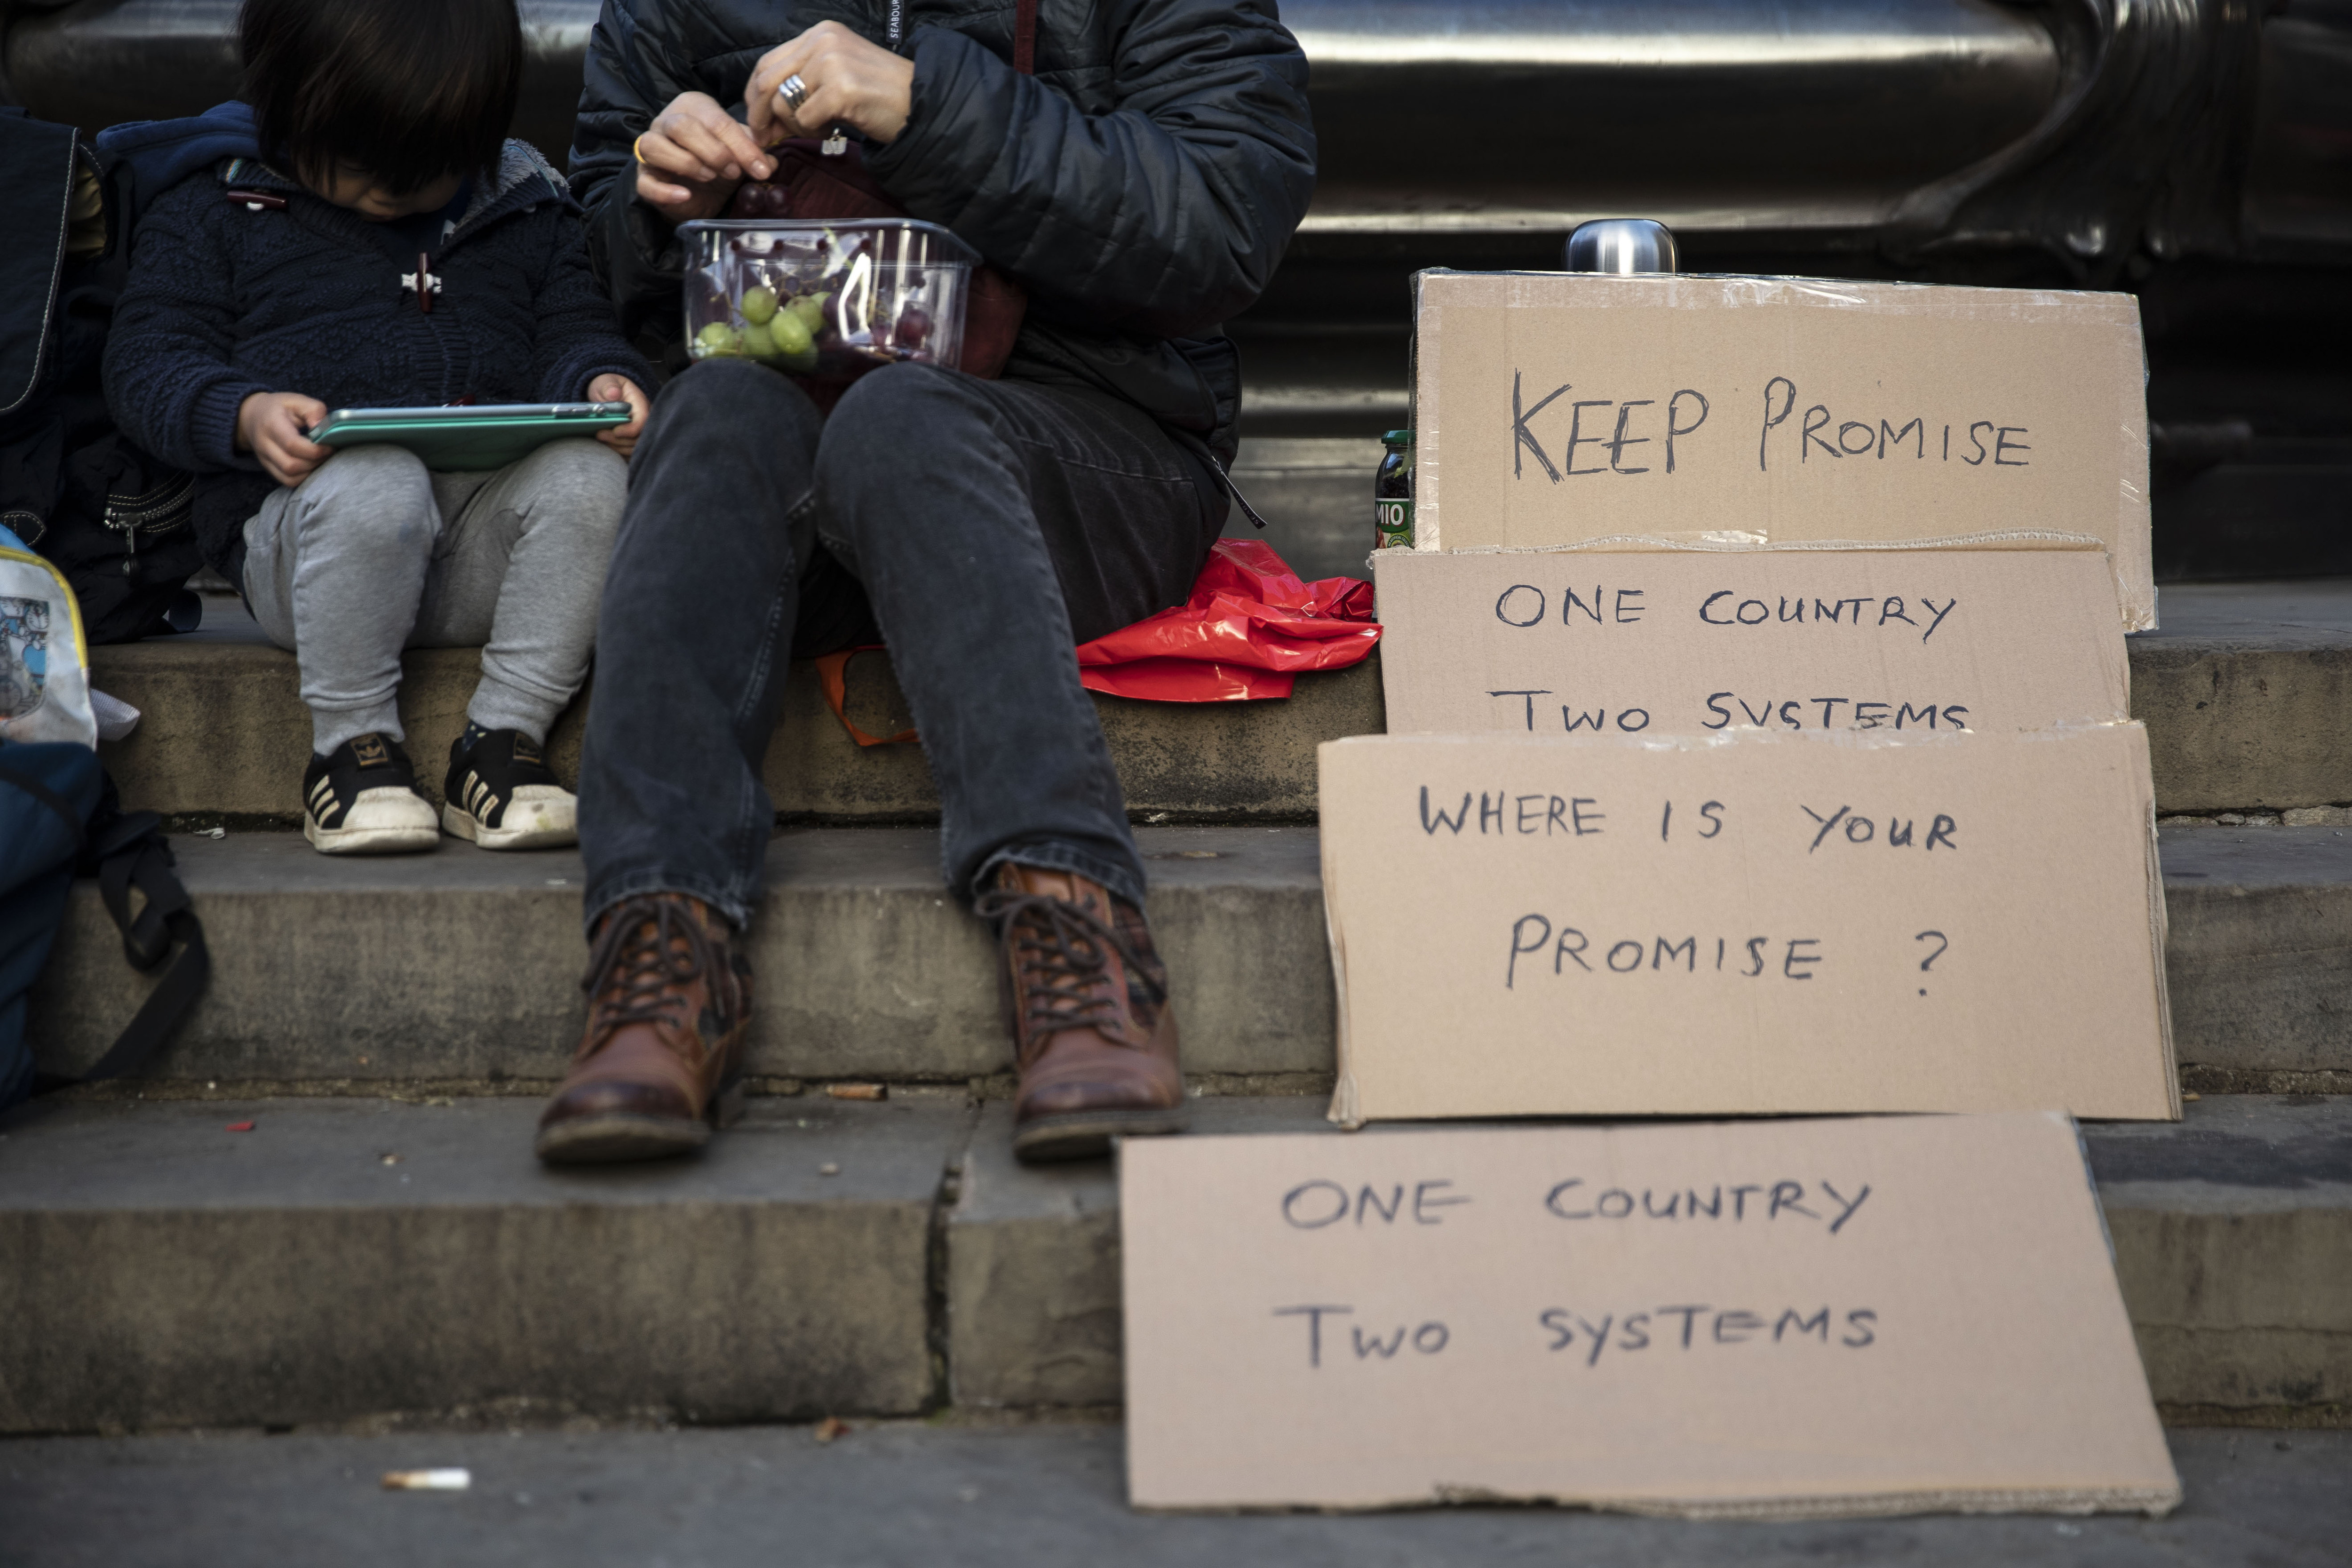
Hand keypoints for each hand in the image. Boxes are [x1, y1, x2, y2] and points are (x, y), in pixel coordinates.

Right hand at [236, 391, 330, 487]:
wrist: (253, 416)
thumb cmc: (279, 408)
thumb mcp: (297, 400)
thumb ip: (313, 410)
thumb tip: (325, 429)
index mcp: (271, 424)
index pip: (292, 444)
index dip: (315, 449)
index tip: (330, 445)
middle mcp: (264, 444)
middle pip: (291, 465)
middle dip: (315, 462)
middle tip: (328, 452)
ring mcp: (264, 459)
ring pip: (290, 477)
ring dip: (311, 471)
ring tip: (321, 458)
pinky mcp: (268, 468)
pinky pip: (288, 481)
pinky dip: (304, 478)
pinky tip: (312, 465)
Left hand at [589, 374, 649, 457]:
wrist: (606, 393)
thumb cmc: (607, 387)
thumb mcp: (606, 382)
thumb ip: (610, 387)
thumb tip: (614, 393)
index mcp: (641, 404)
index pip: (643, 421)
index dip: (631, 430)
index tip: (615, 431)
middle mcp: (645, 420)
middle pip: (640, 438)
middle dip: (620, 440)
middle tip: (600, 435)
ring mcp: (640, 431)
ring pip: (635, 448)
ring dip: (617, 447)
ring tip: (600, 439)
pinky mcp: (633, 440)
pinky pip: (630, 453)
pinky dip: (619, 452)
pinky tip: (606, 446)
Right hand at [634, 91, 775, 221]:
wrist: (699, 192)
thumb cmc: (718, 162)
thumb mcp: (739, 153)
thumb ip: (754, 152)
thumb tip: (771, 162)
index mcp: (692, 107)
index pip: (715, 120)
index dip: (741, 145)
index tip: (761, 169)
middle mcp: (666, 122)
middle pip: (681, 126)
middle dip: (713, 151)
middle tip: (733, 172)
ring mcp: (650, 148)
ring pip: (654, 146)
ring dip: (687, 163)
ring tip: (710, 177)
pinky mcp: (643, 177)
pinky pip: (645, 182)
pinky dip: (665, 191)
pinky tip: (685, 196)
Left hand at [746, 21, 915, 147]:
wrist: (922, 104)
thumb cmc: (881, 96)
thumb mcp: (838, 73)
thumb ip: (803, 81)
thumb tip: (764, 113)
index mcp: (820, 33)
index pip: (768, 62)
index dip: (756, 95)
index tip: (759, 121)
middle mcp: (823, 41)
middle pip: (767, 80)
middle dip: (762, 115)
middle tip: (767, 139)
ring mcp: (832, 63)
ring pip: (783, 102)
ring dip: (794, 126)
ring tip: (819, 128)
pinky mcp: (841, 89)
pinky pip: (804, 119)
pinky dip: (814, 131)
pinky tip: (834, 128)